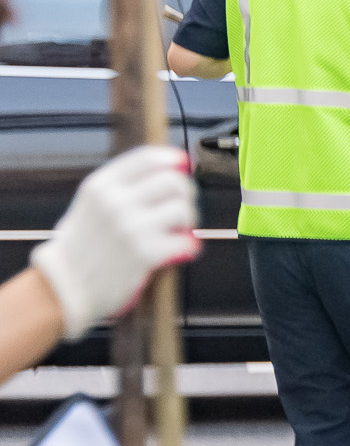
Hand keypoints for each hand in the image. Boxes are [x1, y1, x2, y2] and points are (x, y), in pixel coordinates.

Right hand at [31, 145, 198, 337]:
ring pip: (183, 209)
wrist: (64, 286)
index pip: (146, 158)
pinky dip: (188, 247)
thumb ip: (122, 187)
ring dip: (188, 221)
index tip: (183, 165)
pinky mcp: (145, 254)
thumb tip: (172, 167)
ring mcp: (131, 228)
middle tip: (181, 207)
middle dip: (185, 194)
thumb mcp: (90, 205)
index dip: (171, 160)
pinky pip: (186, 241)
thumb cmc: (82, 247)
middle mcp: (115, 202)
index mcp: (100, 187)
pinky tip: (178, 250)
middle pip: (173, 181)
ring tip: (177, 231)